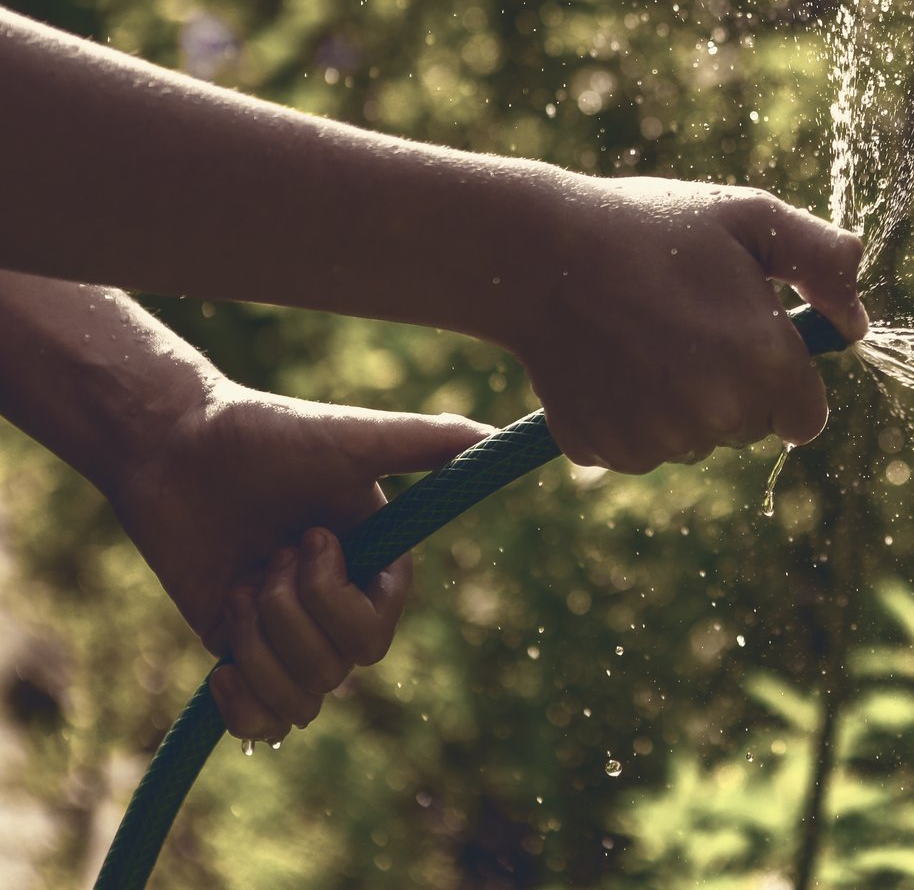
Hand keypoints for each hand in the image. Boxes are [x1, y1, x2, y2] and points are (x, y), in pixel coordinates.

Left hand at [105, 383, 490, 740]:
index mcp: (373, 563)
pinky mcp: (234, 649)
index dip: (336, 600)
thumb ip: (428, 442)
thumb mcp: (352, 437)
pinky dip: (242, 708)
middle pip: (338, 668)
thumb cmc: (266, 434)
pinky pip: (261, 724)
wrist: (172, 443)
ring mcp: (284, 630)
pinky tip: (221, 667)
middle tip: (266, 555)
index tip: (310, 537)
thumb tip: (498, 435)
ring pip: (300, 699)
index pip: (377, 631)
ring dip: (259, 647)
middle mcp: (336, 602)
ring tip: (238, 589)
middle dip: (289, 614)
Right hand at [508, 176, 866, 472]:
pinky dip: (632, 414)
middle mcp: (718, 415)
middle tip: (689, 322)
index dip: (784, 379)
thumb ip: (824, 263)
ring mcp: (658, 439)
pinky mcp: (606, 451)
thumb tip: (858, 323)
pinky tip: (611, 360)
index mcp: (766, 365)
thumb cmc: (654, 227)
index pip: (806, 418)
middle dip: (734, 387)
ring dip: (682, 403)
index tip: (751, 339)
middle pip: (750, 428)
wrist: (540, 253)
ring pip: (694, 439)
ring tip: (645, 335)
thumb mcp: (751, 218)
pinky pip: (641, 446)